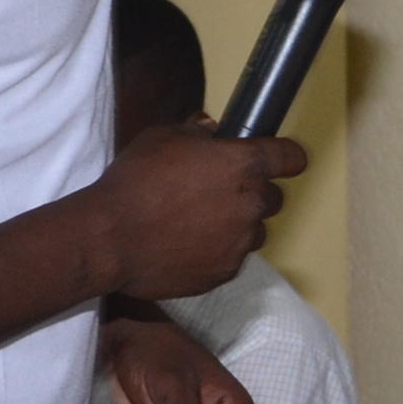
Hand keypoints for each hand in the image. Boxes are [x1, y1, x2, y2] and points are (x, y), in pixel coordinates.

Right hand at [91, 125, 306, 299]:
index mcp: (243, 164)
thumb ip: (197, 132)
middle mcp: (251, 203)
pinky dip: (218, 251)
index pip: (291, 157)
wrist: (111, 237)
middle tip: (219, 193)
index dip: (287, 157)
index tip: (283, 160)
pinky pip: (233, 257)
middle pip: (274, 198)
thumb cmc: (135, 181)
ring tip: (201, 223)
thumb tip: (212, 131)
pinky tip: (188, 245)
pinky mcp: (226, 271)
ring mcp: (241, 242)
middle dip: (254, 193)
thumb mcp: (163, 138)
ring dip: (238, 225)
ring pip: (254, 230)